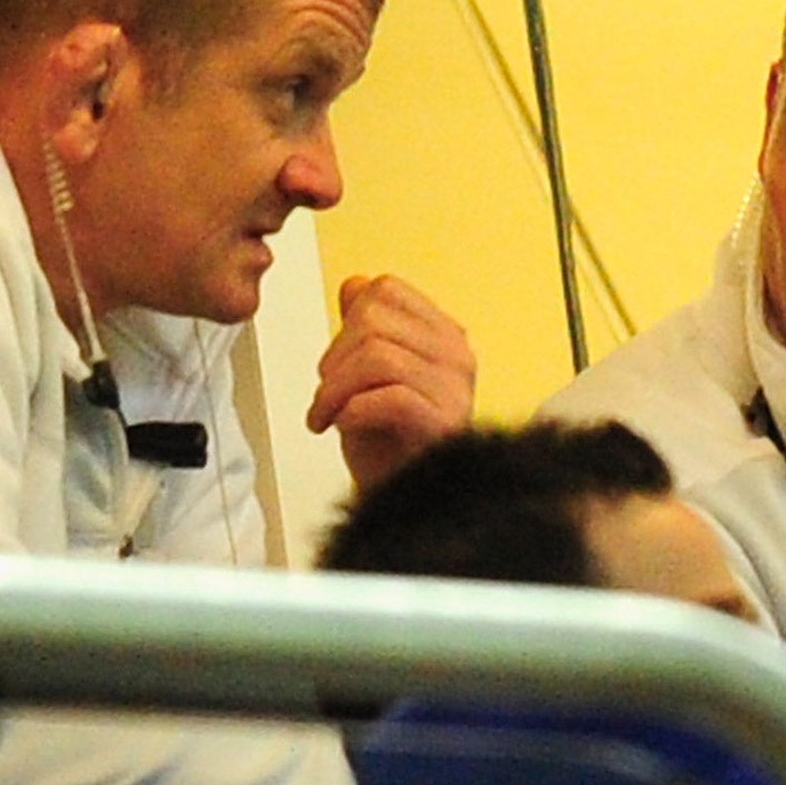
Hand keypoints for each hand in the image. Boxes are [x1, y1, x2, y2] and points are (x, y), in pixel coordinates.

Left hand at [308, 274, 474, 493]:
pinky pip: (389, 396)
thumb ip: (366, 328)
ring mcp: (455, 390)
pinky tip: (344, 425)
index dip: (347, 320)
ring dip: (335, 388)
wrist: (405, 501)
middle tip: (328, 395)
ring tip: (329, 413)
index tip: (338, 361)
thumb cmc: (390, 444)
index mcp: (444, 336)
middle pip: (374, 320)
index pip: (386, 291)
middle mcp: (457, 356)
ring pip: (377, 355)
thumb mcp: (370, 375)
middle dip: (334, 358)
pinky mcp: (444, 423)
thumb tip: (355, 283)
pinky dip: (352, 410)